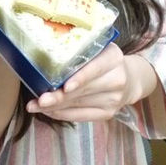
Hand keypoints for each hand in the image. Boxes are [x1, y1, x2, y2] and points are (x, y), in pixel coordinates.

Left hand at [26, 43, 157, 122]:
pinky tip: (48, 112)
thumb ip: (81, 51)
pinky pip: (81, 116)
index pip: (95, 68)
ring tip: (35, 106)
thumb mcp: (99, 48)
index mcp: (114, 58)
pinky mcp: (108, 114)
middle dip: (58, 97)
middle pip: (83, 91)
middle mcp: (117, 80)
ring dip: (55, 107)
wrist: (130, 79)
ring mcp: (114, 100)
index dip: (80, 78)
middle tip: (39, 100)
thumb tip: (47, 54)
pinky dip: (62, 114)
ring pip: (79, 105)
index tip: (65, 86)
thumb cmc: (104, 60)